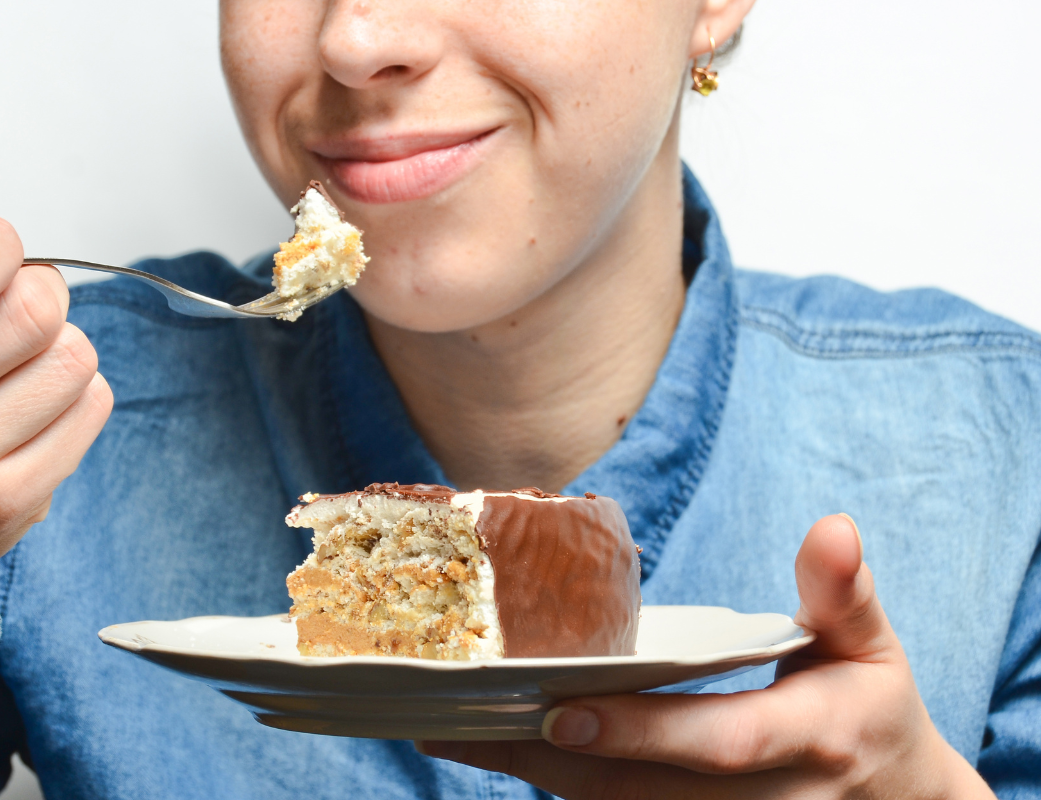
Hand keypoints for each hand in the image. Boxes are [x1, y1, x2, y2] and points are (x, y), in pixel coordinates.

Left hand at [419, 515, 994, 798]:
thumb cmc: (868, 710)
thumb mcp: (871, 648)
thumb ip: (844, 592)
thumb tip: (831, 527)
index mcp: (808, 743)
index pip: (717, 744)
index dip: (643, 732)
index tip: (563, 713)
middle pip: (640, 791)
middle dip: (548, 760)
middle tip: (459, 719)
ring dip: (534, 777)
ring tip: (450, 732)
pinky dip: (558, 786)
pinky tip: (497, 749)